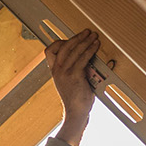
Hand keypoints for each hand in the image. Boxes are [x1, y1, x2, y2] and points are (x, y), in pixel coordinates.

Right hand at [45, 28, 101, 145]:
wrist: (76, 113)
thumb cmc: (76, 99)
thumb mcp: (71, 82)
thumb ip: (75, 69)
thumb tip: (87, 57)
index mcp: (54, 71)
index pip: (49, 51)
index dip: (59, 42)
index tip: (70, 40)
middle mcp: (57, 70)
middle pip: (64, 46)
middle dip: (77, 37)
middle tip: (87, 32)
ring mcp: (65, 73)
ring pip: (74, 50)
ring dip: (86, 41)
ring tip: (94, 37)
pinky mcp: (74, 76)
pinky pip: (83, 58)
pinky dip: (90, 50)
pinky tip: (96, 46)